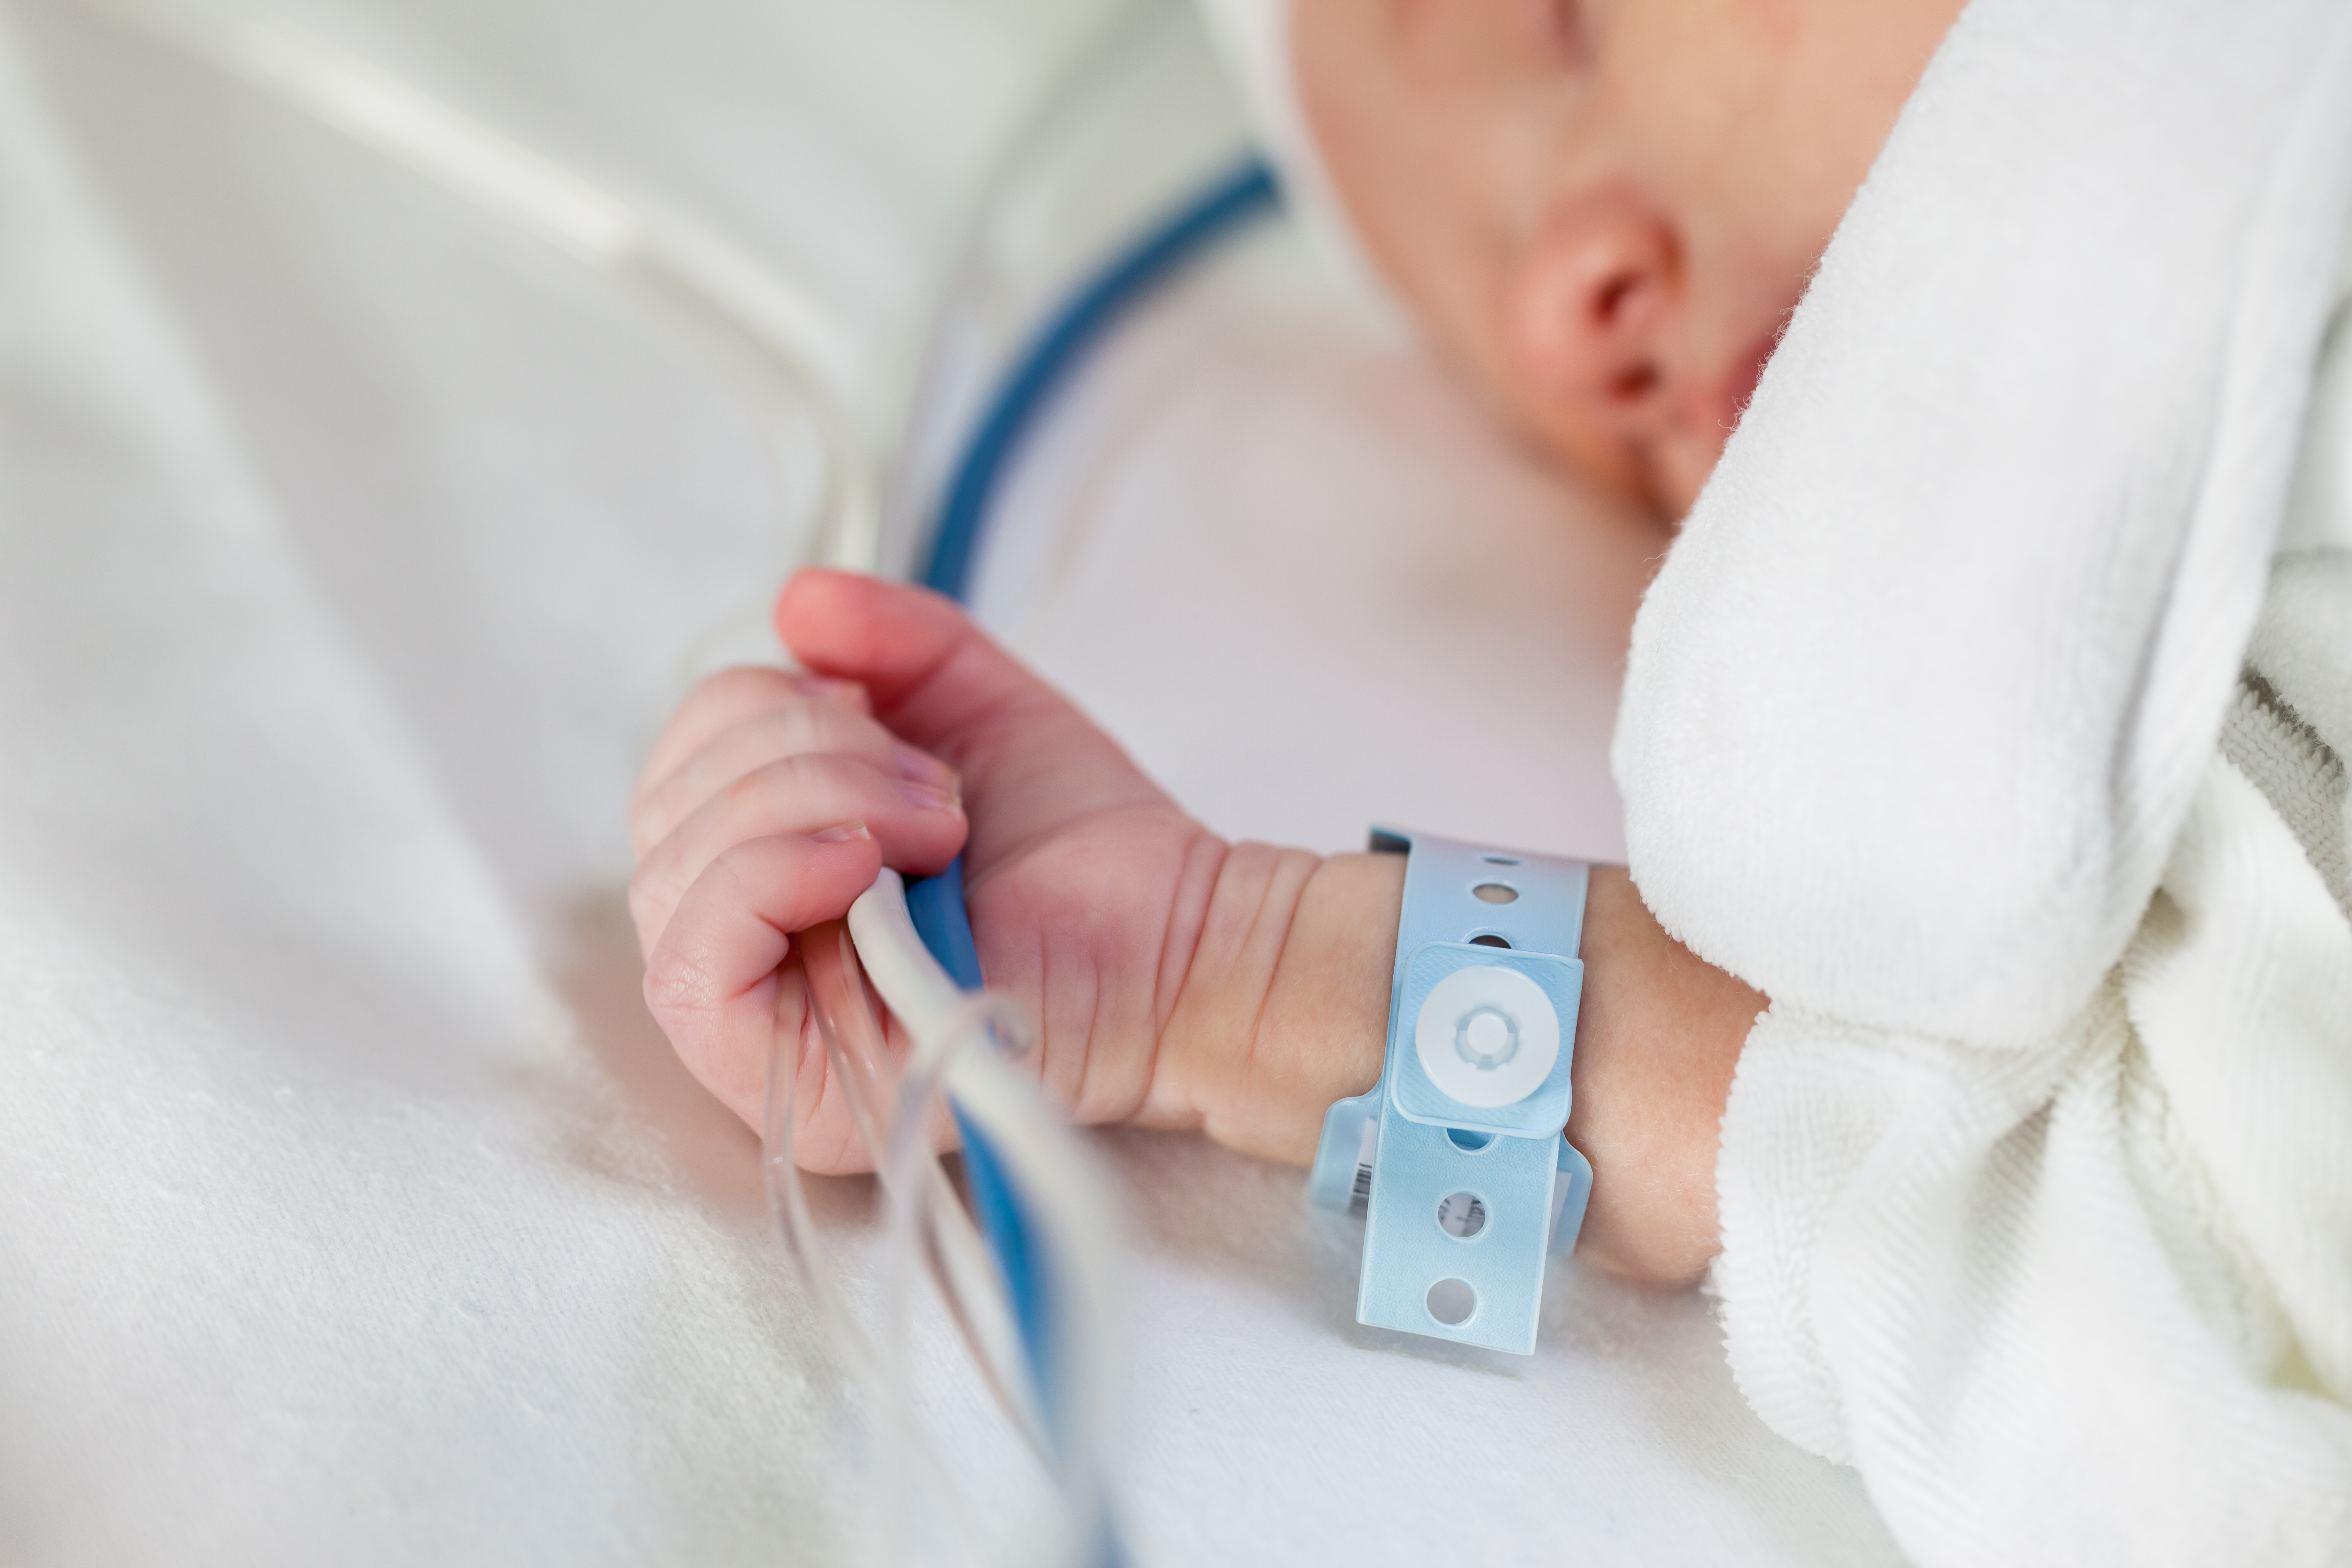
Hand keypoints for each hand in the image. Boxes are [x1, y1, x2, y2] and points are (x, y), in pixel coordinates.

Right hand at [628, 570, 1376, 1172]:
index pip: (676, 766)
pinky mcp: (782, 1084)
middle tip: (930, 789)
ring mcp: (755, 1030)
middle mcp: (744, 950)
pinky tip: (860, 862)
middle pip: (665, 813)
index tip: (883, 722)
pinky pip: (690, 966)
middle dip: (800, 757)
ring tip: (934, 829)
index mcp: (768, 864)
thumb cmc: (1085, 851)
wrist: (1178, 941)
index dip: (758, 711)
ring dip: (807, 807)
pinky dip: (765, 877)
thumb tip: (795, 600)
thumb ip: (891, 640)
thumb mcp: (975, 706)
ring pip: (673, 876)